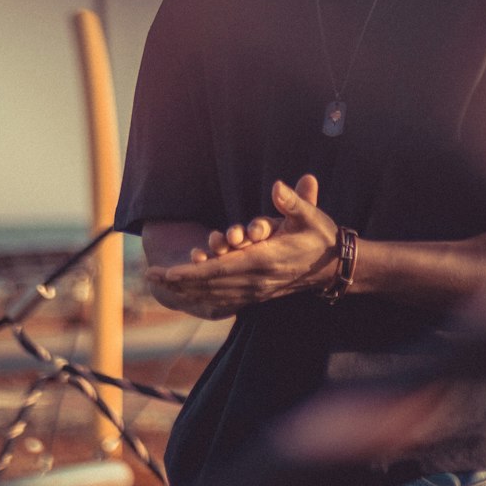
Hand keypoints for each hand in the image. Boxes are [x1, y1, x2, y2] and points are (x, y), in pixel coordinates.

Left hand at [145, 174, 336, 318]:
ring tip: (159, 284)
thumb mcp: (309, 216)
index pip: (220, 268)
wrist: (334, 267)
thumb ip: (292, 202)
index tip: (169, 270)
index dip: (193, 270)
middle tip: (151, 275)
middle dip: (179, 281)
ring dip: (186, 290)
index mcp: (264, 260)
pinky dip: (202, 297)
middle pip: (210, 284)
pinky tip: (186, 295)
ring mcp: (255, 290)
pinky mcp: (256, 294)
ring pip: (214, 294)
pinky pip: (224, 300)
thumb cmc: (319, 236)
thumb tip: (277, 186)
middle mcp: (256, 280)